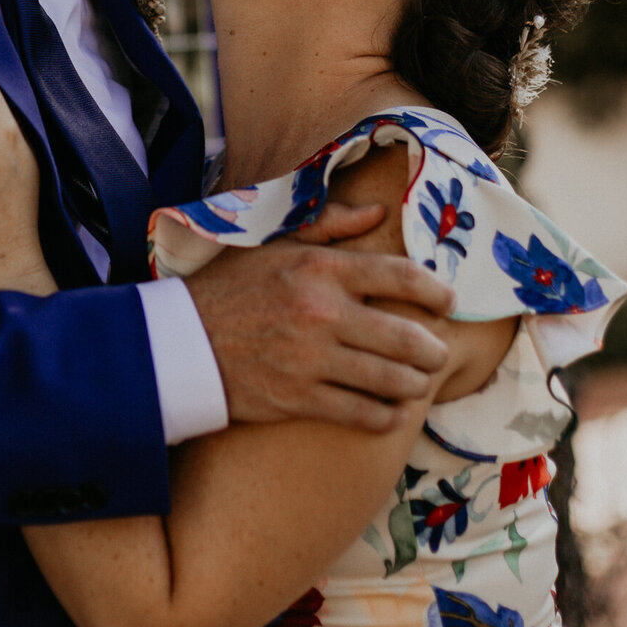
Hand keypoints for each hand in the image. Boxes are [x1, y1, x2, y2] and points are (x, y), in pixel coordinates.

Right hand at [186, 236, 453, 432]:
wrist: (180, 342)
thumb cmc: (230, 288)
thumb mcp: (274, 243)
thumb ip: (329, 224)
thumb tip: (377, 211)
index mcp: (320, 269)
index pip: (400, 276)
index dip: (435, 290)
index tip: (447, 301)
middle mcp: (322, 313)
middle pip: (408, 336)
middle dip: (434, 349)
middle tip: (438, 352)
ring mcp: (312, 360)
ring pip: (393, 380)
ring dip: (416, 383)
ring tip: (418, 381)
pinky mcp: (299, 399)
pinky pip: (364, 414)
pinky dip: (387, 415)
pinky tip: (390, 410)